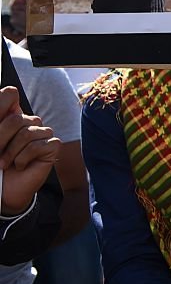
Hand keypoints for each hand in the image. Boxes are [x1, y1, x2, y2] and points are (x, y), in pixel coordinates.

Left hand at [0, 87, 60, 214]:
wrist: (3, 191)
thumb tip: (10, 92)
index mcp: (10, 116)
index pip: (9, 95)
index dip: (0, 107)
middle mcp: (28, 122)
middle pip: (17, 118)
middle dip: (1, 139)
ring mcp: (42, 134)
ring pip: (27, 132)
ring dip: (12, 152)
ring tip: (7, 163)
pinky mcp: (52, 146)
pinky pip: (39, 145)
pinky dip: (25, 157)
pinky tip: (21, 165)